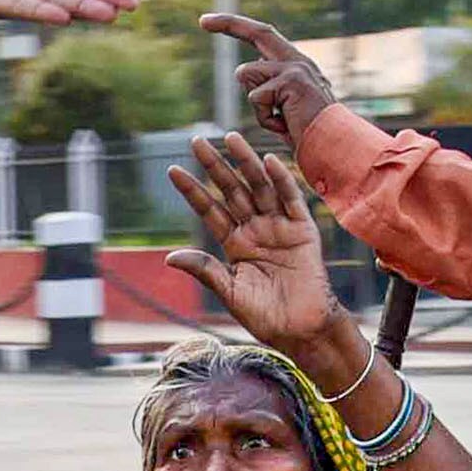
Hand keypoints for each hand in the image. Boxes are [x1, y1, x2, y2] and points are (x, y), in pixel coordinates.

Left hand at [163, 125, 345, 357]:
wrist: (302, 332)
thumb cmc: (266, 317)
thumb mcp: (229, 293)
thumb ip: (205, 270)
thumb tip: (168, 256)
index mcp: (235, 245)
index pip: (210, 210)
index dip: (193, 191)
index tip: (172, 171)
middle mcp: (256, 230)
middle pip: (232, 191)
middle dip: (215, 166)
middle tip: (196, 141)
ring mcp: (279, 227)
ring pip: (260, 188)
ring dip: (246, 162)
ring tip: (230, 138)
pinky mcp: (303, 231)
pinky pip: (291, 201)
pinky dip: (282, 180)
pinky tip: (268, 161)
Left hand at [199, 12, 336, 150]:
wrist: (336, 148)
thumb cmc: (310, 136)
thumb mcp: (286, 107)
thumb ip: (268, 87)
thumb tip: (243, 71)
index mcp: (296, 64)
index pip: (264, 36)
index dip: (238, 27)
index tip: (210, 21)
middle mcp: (297, 60)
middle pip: (258, 32)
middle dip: (228, 23)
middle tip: (202, 20)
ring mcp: (295, 67)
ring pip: (247, 75)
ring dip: (258, 108)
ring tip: (283, 122)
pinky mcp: (291, 80)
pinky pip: (256, 99)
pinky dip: (266, 119)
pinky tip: (287, 126)